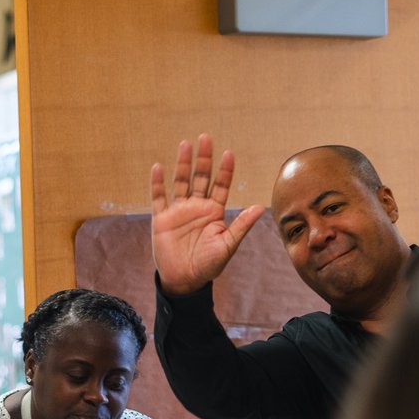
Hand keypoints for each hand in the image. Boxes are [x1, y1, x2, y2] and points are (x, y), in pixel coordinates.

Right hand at [150, 133, 265, 295]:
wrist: (185, 280)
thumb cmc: (209, 265)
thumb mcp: (228, 245)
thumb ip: (241, 225)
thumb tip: (261, 207)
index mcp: (214, 211)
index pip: (221, 185)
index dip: (225, 170)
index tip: (229, 154)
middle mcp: (196, 206)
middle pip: (201, 177)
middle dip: (204, 158)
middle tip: (206, 137)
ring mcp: (178, 211)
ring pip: (181, 182)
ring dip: (183, 164)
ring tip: (186, 145)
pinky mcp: (161, 218)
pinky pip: (159, 197)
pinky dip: (157, 183)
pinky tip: (158, 168)